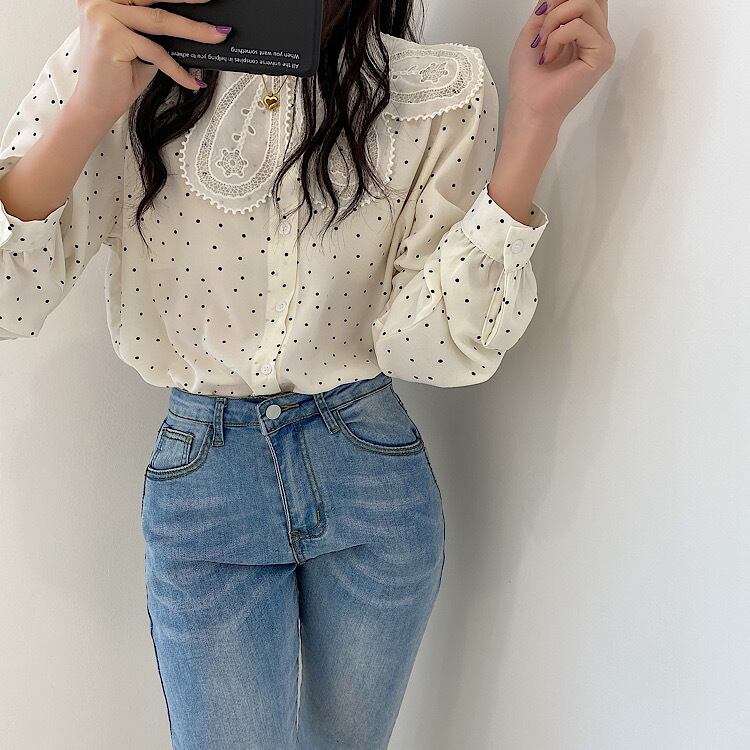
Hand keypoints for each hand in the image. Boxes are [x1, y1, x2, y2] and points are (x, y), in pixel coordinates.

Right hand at [70, 0, 231, 121]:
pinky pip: (157, 52)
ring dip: (194, 31)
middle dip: (189, 3)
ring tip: (215, 36)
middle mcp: (99, 1)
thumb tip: (193, 21)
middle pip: (156, 0)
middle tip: (212, 7)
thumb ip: (157, 28)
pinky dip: (177, 69)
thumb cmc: (118, 75)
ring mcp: (102, 16)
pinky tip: (192, 81)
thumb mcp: (141, 44)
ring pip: (161, 21)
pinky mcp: (111, 39)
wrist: (96, 104)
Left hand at [504, 0, 615, 132]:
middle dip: (559, 3)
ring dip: (556, 19)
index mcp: (584, 31)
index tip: (543, 11)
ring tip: (543, 42)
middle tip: (541, 25)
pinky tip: (549, 56)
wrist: (528, 107)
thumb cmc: (528, 80)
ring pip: (588, 4)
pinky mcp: (602, 56)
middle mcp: (597, 37)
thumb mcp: (534, 30)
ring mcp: (602, 46)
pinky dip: (558, 36)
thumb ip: (549, 6)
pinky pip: (582, 27)